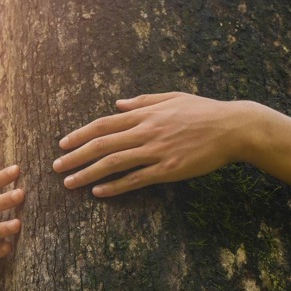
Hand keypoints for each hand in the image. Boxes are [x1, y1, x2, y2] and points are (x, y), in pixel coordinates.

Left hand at [52, 92, 252, 196]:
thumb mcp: (172, 98)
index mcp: (145, 114)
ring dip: (88, 173)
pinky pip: (135, 179)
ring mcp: (156, 151)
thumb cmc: (203, 112)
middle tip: (57, 167)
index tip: (63, 144)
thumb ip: (142, 101)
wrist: (233, 128)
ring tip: (70, 183)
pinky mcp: (168, 169)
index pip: (103, 124)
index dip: (80, 134)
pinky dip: (115, 186)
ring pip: (113, 162)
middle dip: (75, 156)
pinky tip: (99, 192)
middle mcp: (145, 131)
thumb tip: (117, 103)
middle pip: (102, 144)